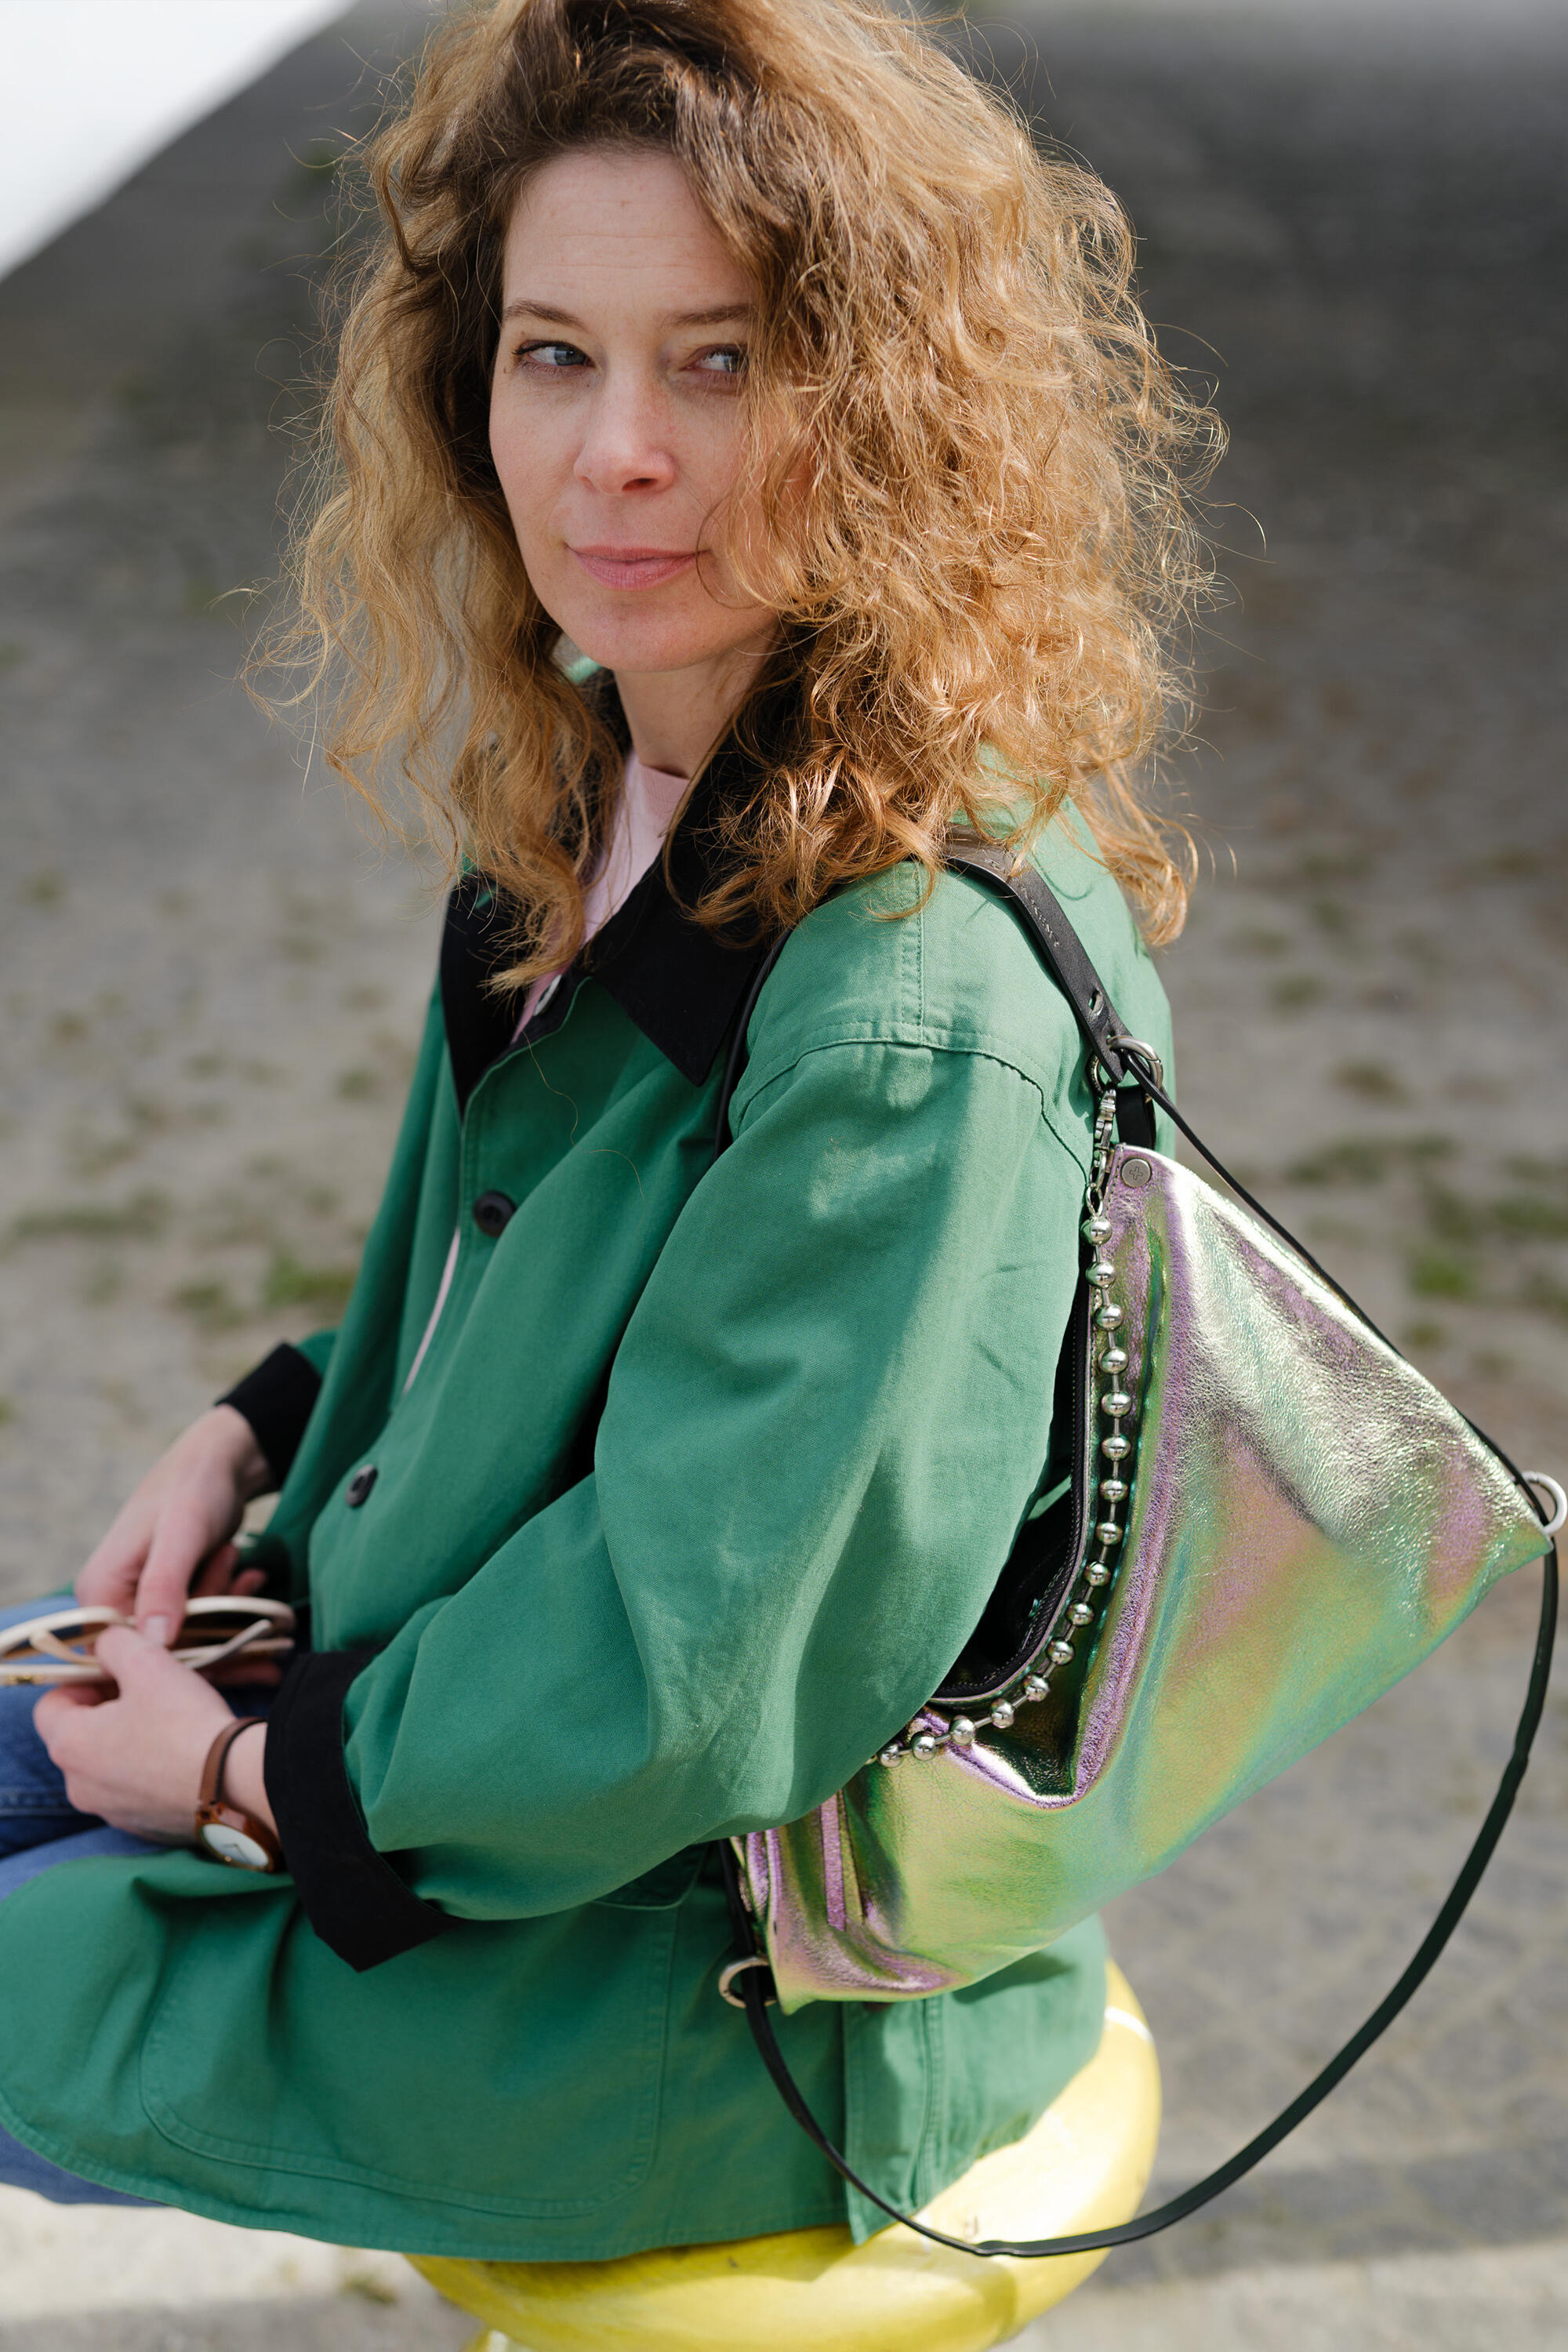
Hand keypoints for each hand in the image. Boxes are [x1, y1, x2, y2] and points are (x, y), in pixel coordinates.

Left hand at [33, 1627, 274, 1845]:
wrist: (234, 1783)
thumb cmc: (185, 1722)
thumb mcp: (146, 1661)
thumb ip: (114, 1643)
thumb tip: (106, 1646)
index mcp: (69, 1745)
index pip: (50, 1705)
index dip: (82, 1681)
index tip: (117, 1674)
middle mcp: (79, 1786)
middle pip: (79, 1737)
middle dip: (107, 1712)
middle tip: (147, 1694)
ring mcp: (111, 1812)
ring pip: (108, 1766)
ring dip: (128, 1743)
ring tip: (170, 1725)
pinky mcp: (143, 1828)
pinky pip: (136, 1792)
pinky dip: (151, 1773)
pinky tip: (183, 1758)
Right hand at [76, 1406, 272, 1645]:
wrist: (221, 1462)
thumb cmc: (194, 1487)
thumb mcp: (181, 1535)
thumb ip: (165, 1586)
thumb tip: (155, 1642)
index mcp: (101, 1591)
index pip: (130, 1652)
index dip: (179, 1653)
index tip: (224, 1635)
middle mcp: (114, 1600)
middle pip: (165, 1645)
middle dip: (211, 1619)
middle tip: (236, 1574)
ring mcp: (142, 1598)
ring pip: (190, 1632)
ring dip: (224, 1603)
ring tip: (240, 1563)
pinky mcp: (171, 1594)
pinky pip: (201, 1617)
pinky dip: (229, 1600)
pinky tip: (250, 1575)